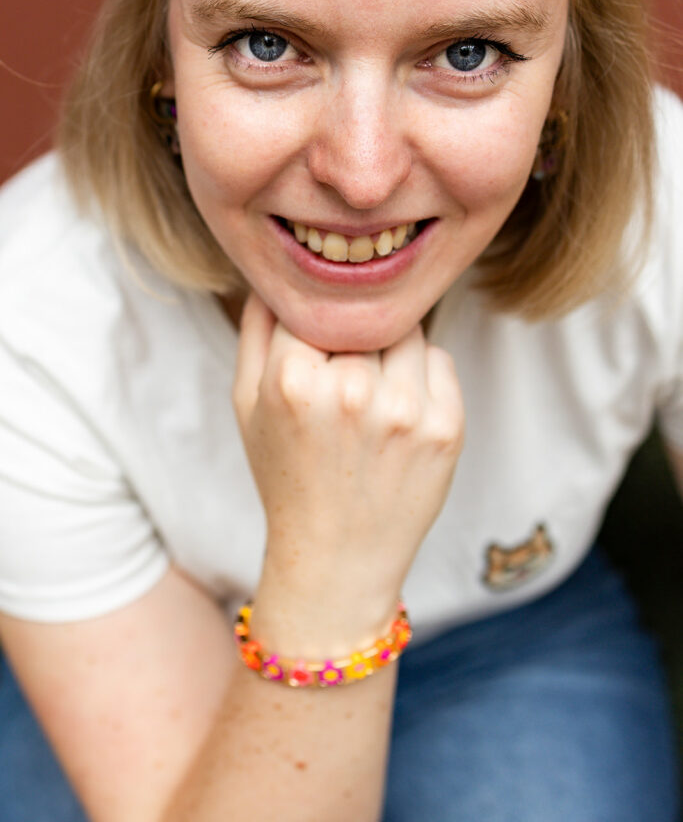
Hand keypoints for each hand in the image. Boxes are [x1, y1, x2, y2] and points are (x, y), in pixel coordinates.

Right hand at [232, 292, 463, 646]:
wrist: (337, 559)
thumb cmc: (286, 475)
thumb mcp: (246, 403)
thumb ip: (255, 327)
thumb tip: (276, 267)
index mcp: (293, 380)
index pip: (313, 302)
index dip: (314, 322)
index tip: (314, 348)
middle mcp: (353, 391)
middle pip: (364, 313)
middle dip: (354, 335)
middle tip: (344, 376)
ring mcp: (405, 411)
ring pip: (407, 329)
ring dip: (390, 349)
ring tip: (370, 397)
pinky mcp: (447, 428)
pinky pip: (439, 358)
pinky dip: (422, 375)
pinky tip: (398, 415)